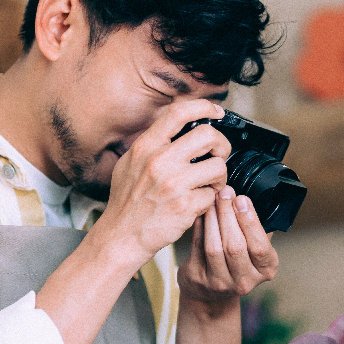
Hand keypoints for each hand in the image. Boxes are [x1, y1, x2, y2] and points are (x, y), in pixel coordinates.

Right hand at [93, 99, 231, 266]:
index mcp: (146, 147)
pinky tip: (197, 204)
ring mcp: (174, 184)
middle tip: (218, 156)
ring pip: (218, 167)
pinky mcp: (186, 206)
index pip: (179, 113)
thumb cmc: (126, 203)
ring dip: (219, 177)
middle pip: (208, 135)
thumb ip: (151, 144)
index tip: (216, 112)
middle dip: (221, 145)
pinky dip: (209, 200)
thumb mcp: (129, 163)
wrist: (122, 236)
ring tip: (208, 184)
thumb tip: (173, 125)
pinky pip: (212, 195)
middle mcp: (160, 162)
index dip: (204, 108)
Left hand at [178, 186, 278, 309]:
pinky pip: (198, 247)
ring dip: (213, 219)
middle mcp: (245, 281)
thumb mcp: (254, 249)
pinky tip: (201, 212)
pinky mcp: (199, 279)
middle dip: (229, 215)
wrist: (211, 292)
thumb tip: (247, 198)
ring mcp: (221, 283)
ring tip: (213, 200)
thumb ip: (255, 228)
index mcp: (266, 270)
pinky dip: (199, 227)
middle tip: (225, 193)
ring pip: (215, 247)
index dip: (250, 221)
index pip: (260, 247)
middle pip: (235, 246)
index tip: (242, 199)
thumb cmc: (237, 261)